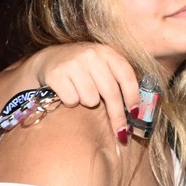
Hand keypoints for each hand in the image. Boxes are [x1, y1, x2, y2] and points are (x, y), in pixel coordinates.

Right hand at [20, 42, 138, 137]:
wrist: (49, 60)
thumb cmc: (83, 69)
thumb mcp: (102, 66)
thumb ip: (117, 81)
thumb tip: (136, 112)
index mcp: (107, 52)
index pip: (126, 75)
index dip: (133, 96)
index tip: (135, 114)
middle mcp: (91, 55)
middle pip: (111, 92)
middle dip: (117, 116)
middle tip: (121, 132)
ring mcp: (73, 63)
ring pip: (90, 99)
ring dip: (87, 103)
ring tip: (81, 93)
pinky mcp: (57, 74)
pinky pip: (72, 101)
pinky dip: (71, 102)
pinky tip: (67, 92)